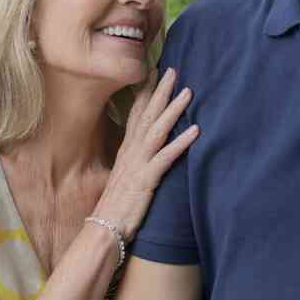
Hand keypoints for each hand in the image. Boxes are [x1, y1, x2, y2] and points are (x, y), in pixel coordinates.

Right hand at [93, 67, 197, 240]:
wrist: (104, 229)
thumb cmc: (115, 207)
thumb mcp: (124, 178)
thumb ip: (134, 162)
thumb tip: (144, 154)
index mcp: (126, 150)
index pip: (135, 114)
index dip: (145, 93)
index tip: (154, 73)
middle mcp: (130, 152)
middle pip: (146, 115)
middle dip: (160, 91)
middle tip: (172, 70)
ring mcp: (138, 164)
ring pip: (157, 130)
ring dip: (173, 110)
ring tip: (188, 92)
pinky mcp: (146, 180)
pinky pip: (166, 157)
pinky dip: (180, 142)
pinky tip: (196, 131)